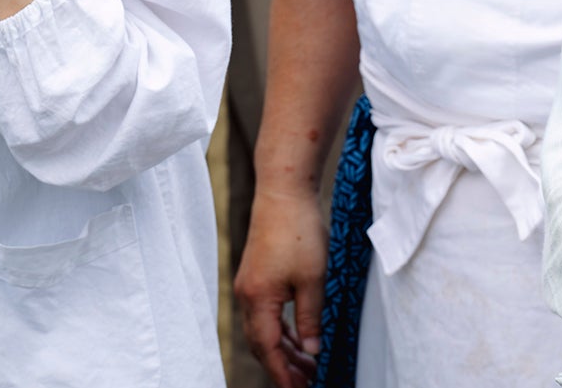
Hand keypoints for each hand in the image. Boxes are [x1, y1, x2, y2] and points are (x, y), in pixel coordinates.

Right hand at [234, 190, 328, 387]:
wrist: (283, 193)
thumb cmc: (299, 232)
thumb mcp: (313, 279)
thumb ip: (311, 317)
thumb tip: (312, 349)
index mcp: (258, 300)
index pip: (269, 349)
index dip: (283, 373)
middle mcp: (247, 297)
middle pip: (263, 343)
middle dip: (284, 365)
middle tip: (308, 381)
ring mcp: (250, 286)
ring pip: (265, 329)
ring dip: (285, 348)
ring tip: (308, 364)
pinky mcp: (257, 276)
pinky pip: (267, 313)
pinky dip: (282, 328)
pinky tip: (299, 336)